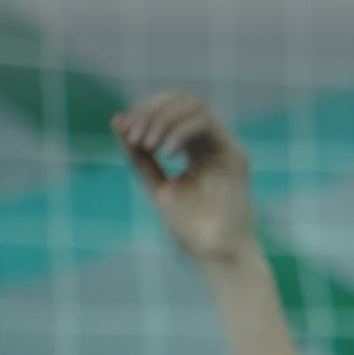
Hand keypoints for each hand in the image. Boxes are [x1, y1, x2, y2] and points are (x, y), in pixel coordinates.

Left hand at [112, 91, 258, 267]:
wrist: (215, 256)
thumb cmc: (190, 228)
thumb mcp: (155, 184)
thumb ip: (139, 155)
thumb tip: (118, 120)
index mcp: (194, 149)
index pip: (169, 108)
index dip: (144, 110)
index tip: (125, 132)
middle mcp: (211, 144)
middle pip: (181, 98)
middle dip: (151, 109)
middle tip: (135, 136)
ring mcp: (225, 148)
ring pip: (194, 105)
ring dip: (163, 118)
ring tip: (147, 144)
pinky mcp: (235, 156)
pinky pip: (205, 123)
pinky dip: (179, 131)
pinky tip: (165, 152)